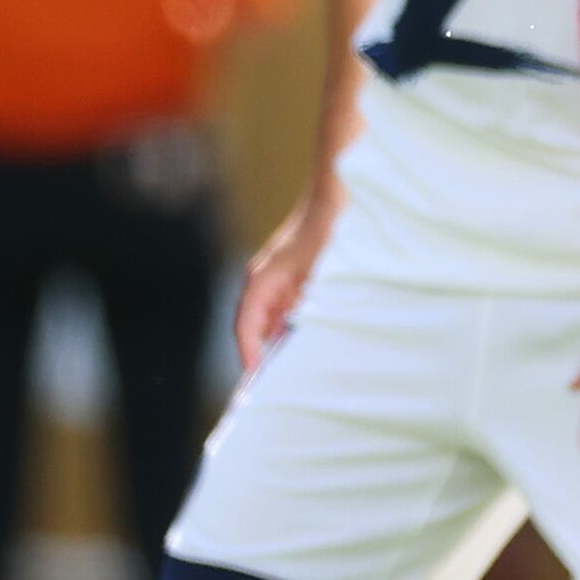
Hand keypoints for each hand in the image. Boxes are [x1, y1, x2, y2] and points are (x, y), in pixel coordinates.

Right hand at [234, 190, 336, 371]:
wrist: (334, 198)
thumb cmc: (326, 231)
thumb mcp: (319, 273)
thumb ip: (305, 305)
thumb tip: (294, 337)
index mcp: (261, 280)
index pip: (245, 325)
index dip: (249, 352)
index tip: (257, 375)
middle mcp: (263, 281)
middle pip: (256, 325)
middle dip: (265, 351)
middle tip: (278, 381)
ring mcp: (276, 278)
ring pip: (272, 318)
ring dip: (282, 338)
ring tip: (296, 366)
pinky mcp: (291, 277)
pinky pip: (286, 307)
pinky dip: (294, 323)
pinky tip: (310, 337)